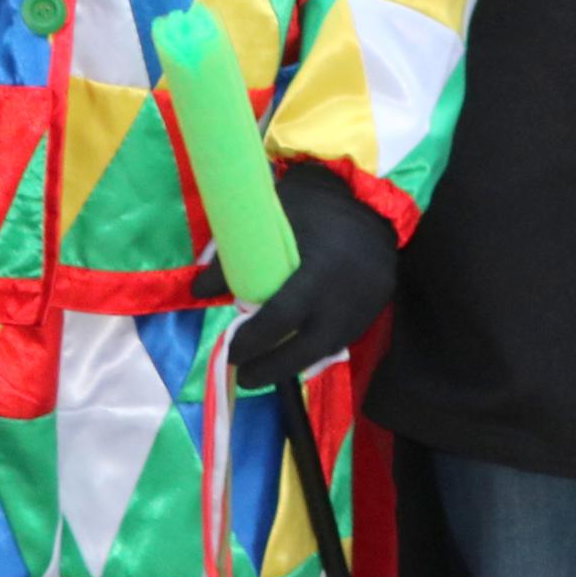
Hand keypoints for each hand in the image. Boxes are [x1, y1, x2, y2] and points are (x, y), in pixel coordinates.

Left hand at [231, 165, 400, 387]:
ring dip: (292, 364)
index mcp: (318, 271)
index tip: (231, 353)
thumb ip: (236, 257)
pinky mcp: (374, 308)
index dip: (254, 341)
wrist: (375, 201)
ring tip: (264, 369)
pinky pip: (342, 339)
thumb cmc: (316, 208)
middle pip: (306, 349)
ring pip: (326, 350)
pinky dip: (315, 349)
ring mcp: (364, 305)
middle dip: (271, 369)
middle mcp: (344, 296)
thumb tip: (201, 291)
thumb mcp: (271, 222)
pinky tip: (295, 350)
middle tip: (243, 376)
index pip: (282, 318)